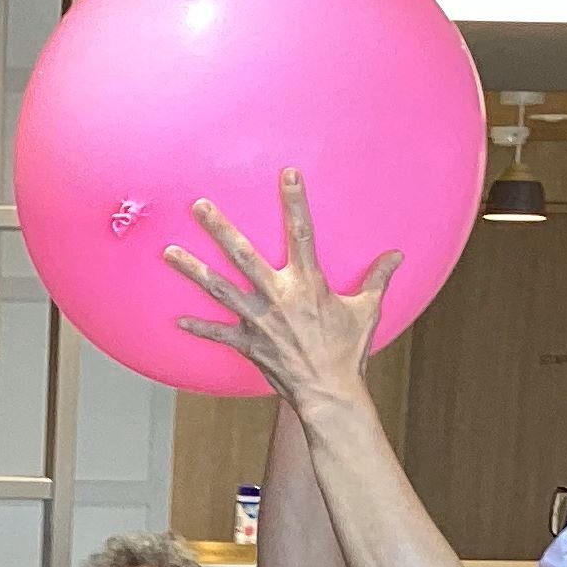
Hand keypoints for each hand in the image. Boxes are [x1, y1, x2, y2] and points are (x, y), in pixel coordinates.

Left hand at [165, 169, 403, 409]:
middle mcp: (277, 296)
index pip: (302, 231)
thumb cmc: (348, 352)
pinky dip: (197, 327)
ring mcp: (258, 320)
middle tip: (199, 205)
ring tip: (169, 251)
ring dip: (192, 269)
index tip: (287, 173)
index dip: (295, 200)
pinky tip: (177, 318)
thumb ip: (378, 279)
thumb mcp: (367, 311)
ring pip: (219, 288)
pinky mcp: (248, 344)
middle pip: (243, 254)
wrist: (329, 393)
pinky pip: (217, 333)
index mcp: (308, 283)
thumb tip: (397, 255)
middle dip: (219, 227)